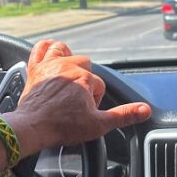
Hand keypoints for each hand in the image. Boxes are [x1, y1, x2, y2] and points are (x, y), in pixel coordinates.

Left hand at [4, 40, 151, 156]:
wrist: (32, 128)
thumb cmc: (62, 126)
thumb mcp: (98, 125)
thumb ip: (123, 115)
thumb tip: (145, 109)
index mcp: (85, 79)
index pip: (99, 84)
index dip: (95, 99)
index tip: (87, 112)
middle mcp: (68, 67)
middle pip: (84, 64)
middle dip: (84, 79)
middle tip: (78, 99)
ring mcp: (50, 66)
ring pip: (64, 50)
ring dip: (68, 58)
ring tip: (69, 73)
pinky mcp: (35, 69)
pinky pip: (39, 48)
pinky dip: (45, 48)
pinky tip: (50, 54)